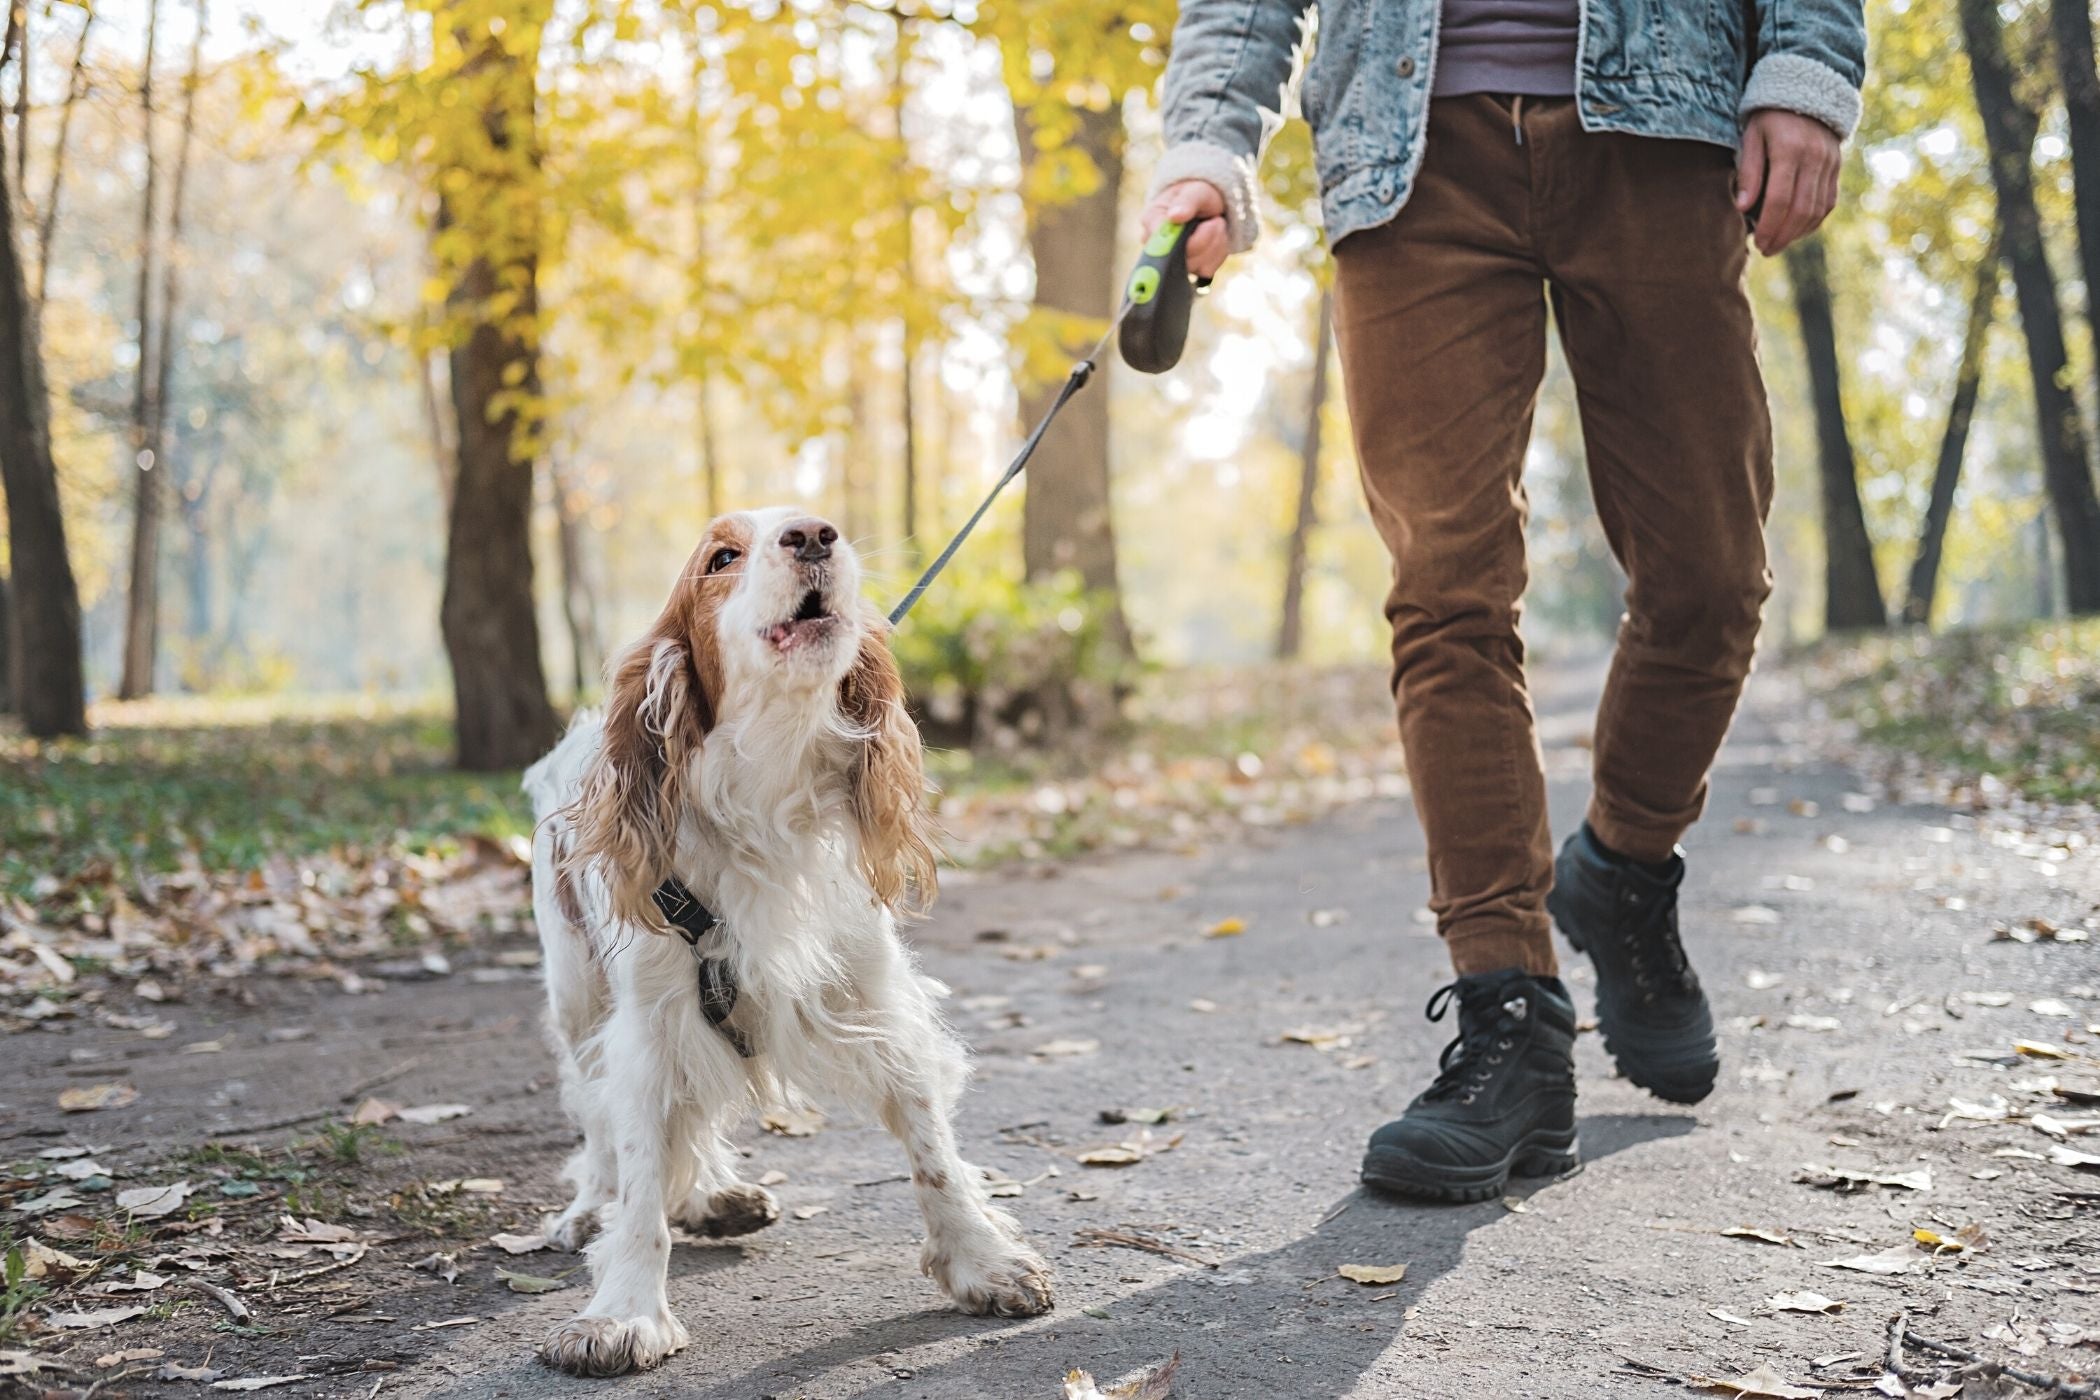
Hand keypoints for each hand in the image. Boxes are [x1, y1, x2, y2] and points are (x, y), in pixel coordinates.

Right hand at [1139, 180, 1230, 279]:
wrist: (1205, 204)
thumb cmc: (1196, 194)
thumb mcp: (1195, 191)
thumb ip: (1186, 202)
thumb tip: (1174, 216)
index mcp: (1151, 222)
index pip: (1161, 243)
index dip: (1183, 241)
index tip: (1203, 227)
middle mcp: (1156, 246)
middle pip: (1184, 258)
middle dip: (1208, 238)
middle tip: (1216, 220)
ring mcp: (1171, 261)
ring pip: (1198, 265)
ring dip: (1216, 244)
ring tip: (1215, 225)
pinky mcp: (1187, 269)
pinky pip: (1207, 270)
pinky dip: (1218, 253)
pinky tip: (1215, 239)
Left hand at [1736, 109, 1841, 255]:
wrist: (1806, 90)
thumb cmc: (1769, 116)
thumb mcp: (1752, 135)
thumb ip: (1749, 170)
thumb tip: (1742, 208)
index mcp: (1790, 150)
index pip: (1780, 199)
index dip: (1769, 226)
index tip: (1757, 242)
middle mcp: (1814, 158)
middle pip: (1801, 209)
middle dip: (1783, 235)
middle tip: (1766, 250)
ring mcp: (1829, 163)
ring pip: (1818, 209)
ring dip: (1798, 232)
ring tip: (1778, 244)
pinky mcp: (1836, 167)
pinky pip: (1828, 202)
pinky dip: (1813, 221)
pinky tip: (1796, 231)